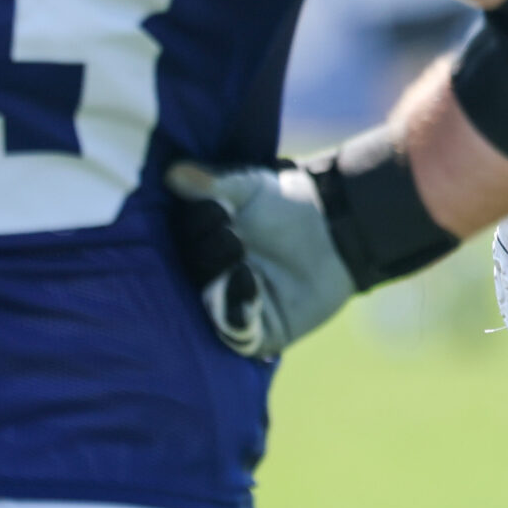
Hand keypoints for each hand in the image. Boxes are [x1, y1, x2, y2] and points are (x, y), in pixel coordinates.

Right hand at [165, 161, 355, 360]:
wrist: (334, 229)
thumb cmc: (286, 204)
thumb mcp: (249, 188)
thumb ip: (211, 183)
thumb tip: (173, 173)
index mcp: (203, 242)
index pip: (185, 241)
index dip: (197, 228)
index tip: (219, 209)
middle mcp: (211, 277)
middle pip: (193, 273)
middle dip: (210, 254)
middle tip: (233, 237)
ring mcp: (231, 306)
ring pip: (208, 305)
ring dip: (219, 283)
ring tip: (240, 263)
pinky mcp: (257, 333)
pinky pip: (236, 334)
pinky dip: (238, 313)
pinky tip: (250, 286)